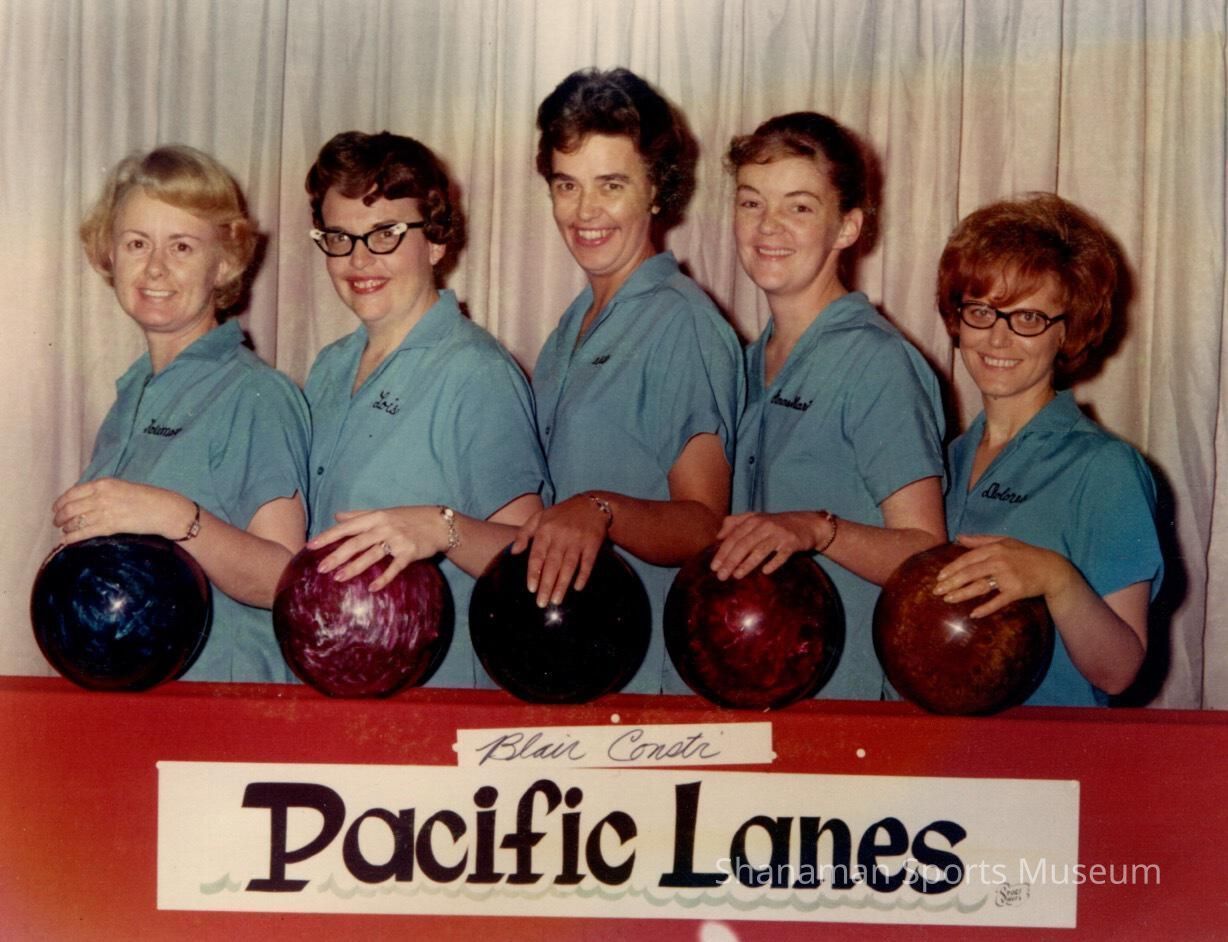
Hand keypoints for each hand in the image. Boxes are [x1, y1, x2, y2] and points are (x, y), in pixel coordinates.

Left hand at [52, 478, 193, 543]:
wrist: (164, 510)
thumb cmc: (148, 498)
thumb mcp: (123, 487)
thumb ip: (103, 492)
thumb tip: (84, 501)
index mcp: (104, 484)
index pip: (72, 492)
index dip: (60, 502)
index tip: (56, 508)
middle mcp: (101, 496)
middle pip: (70, 507)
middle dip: (60, 516)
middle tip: (57, 522)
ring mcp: (105, 511)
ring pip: (75, 520)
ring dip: (66, 527)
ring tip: (64, 531)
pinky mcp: (110, 526)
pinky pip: (84, 532)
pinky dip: (72, 537)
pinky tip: (66, 541)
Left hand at [308, 506, 447, 590]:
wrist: (438, 523)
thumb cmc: (408, 517)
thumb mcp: (383, 512)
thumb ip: (359, 515)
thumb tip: (337, 516)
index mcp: (375, 517)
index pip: (346, 527)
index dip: (328, 536)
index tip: (311, 546)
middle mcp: (384, 527)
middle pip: (356, 542)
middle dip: (337, 555)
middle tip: (320, 568)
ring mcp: (397, 540)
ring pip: (371, 554)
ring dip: (354, 567)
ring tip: (338, 578)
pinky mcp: (410, 552)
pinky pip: (394, 567)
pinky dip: (384, 577)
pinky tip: (372, 588)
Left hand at [510, 494, 610, 606]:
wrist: (591, 505)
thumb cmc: (561, 514)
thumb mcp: (539, 517)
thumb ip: (523, 533)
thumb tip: (514, 552)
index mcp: (545, 530)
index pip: (537, 555)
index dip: (534, 573)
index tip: (531, 589)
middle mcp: (561, 536)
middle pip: (552, 564)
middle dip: (547, 585)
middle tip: (541, 602)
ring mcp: (577, 540)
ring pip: (569, 566)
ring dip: (562, 584)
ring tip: (556, 600)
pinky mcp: (592, 543)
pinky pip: (587, 562)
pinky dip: (583, 575)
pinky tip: (577, 587)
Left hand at [709, 511, 829, 579]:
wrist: (808, 524)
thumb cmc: (777, 524)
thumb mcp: (756, 518)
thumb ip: (735, 523)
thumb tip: (718, 536)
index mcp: (753, 520)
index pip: (734, 537)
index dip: (722, 552)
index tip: (713, 567)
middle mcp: (765, 525)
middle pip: (744, 544)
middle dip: (730, 561)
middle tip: (721, 576)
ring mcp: (779, 534)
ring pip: (760, 550)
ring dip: (747, 564)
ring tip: (736, 576)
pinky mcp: (792, 542)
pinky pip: (782, 555)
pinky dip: (773, 562)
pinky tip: (765, 572)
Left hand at [931, 534, 1076, 617]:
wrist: (1051, 568)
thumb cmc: (1024, 554)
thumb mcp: (1004, 541)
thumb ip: (980, 540)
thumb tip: (958, 537)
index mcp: (994, 549)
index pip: (967, 559)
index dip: (952, 568)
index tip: (939, 577)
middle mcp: (999, 561)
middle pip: (970, 573)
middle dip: (951, 582)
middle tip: (936, 591)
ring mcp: (1008, 577)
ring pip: (980, 586)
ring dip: (962, 594)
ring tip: (948, 599)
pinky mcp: (1016, 591)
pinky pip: (998, 601)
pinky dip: (986, 608)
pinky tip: (974, 614)